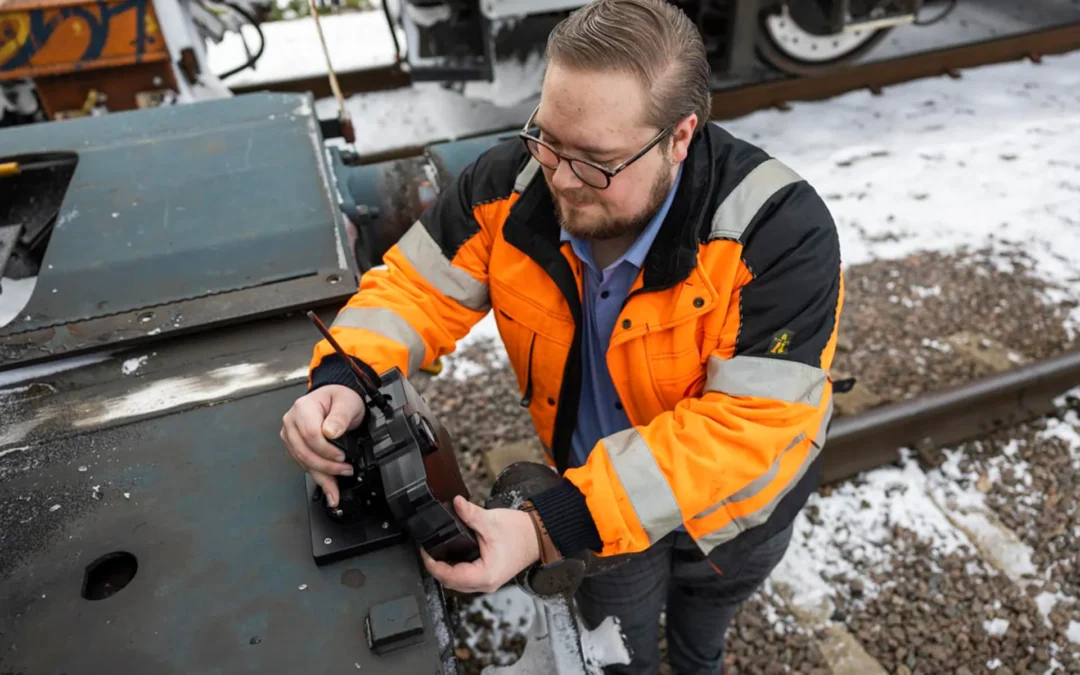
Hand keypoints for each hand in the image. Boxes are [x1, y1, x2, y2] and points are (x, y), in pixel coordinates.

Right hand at [280, 384, 364, 507]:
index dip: (327, 450)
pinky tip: (328, 485)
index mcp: (303, 408)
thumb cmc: (341, 398)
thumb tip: (330, 432)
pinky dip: (317, 475)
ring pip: (302, 461)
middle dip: (326, 467)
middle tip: (346, 472)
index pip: (311, 435)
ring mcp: (290, 434)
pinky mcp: (293, 445)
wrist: (335, 398)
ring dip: (322, 476)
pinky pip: (303, 463)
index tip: (342, 457)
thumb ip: (340, 417)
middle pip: (304, 452)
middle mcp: (292, 421)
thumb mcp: (347, 403)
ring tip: (337, 487)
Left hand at [421, 495, 539, 593]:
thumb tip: (455, 503)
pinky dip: (455, 568)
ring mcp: (486, 582)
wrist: (537, 536)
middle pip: (451, 582)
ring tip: (435, 551)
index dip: (433, 565)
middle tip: (426, 549)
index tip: (424, 551)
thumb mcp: (491, 521)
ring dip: (445, 569)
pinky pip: (465, 578)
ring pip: (457, 582)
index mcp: (485, 575)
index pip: (450, 577)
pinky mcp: (487, 576)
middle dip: (436, 567)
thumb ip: (470, 514)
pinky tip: (450, 555)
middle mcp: (485, 584)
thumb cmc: (520, 533)